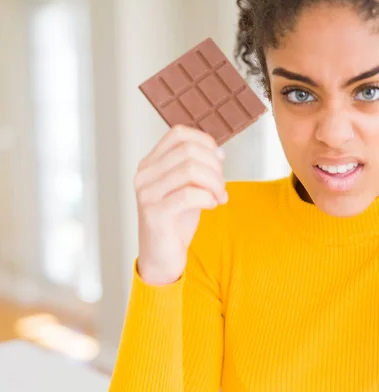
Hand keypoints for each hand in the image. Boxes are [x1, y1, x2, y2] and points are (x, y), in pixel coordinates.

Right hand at [134, 125, 227, 284]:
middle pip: (188, 150)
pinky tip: (212, 205)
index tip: (219, 159)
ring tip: (219, 196)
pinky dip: (208, 198)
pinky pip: (189, 195)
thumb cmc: (175, 221)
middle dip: (214, 166)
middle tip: (221, 185)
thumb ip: (196, 168)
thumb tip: (218, 152)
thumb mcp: (186, 188)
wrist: (162, 257)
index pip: (178, 134)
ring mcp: (146, 194)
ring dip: (215, 183)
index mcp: (150, 164)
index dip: (205, 141)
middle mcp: (144, 175)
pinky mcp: (155, 214)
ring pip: (191, 170)